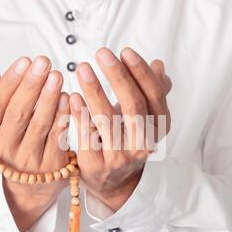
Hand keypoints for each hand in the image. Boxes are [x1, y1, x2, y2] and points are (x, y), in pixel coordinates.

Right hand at [0, 56, 69, 231]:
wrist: (28, 185)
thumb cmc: (13, 140)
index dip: (10, 81)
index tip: (26, 60)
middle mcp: (4, 148)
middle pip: (18, 113)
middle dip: (32, 86)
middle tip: (44, 62)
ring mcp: (27, 159)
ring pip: (39, 125)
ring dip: (49, 99)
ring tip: (57, 76)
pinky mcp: (50, 166)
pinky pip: (57, 138)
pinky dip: (63, 118)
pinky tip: (69, 99)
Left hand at [70, 47, 171, 211]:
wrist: (113, 180)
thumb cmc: (127, 139)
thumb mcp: (143, 118)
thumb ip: (152, 92)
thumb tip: (159, 64)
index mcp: (158, 128)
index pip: (154, 96)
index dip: (141, 73)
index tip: (125, 51)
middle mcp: (143, 144)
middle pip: (133, 105)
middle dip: (117, 76)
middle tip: (102, 53)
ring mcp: (120, 157)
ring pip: (107, 119)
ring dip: (94, 90)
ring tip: (82, 68)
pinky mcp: (97, 165)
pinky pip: (87, 136)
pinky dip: (79, 115)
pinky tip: (72, 96)